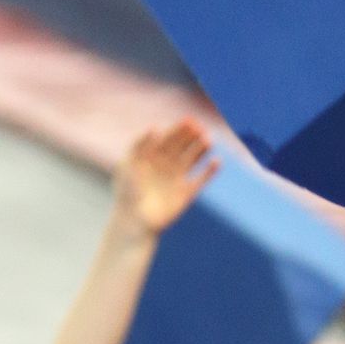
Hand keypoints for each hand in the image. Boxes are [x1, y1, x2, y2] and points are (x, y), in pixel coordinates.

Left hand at [113, 119, 218, 235]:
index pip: (167, 139)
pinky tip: (217, 161)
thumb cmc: (127, 193)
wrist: (134, 222)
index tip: (189, 121)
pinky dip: (209, 171)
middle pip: (181, 147)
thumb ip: (140, 145)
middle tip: (200, 128)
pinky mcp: (186, 194)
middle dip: (191, 137)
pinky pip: (201, 180)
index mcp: (151, 158)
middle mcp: (165, 167)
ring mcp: (176, 180)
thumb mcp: (129, 165)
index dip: (178, 129)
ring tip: (208, 140)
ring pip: (192, 160)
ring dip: (201, 150)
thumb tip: (155, 126)